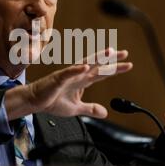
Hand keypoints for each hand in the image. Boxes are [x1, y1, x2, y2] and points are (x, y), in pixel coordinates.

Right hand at [5, 48, 132, 119]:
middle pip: (98, 65)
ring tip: (109, 52)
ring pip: (85, 64)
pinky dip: (77, 69)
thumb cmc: (53, 102)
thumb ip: (90, 109)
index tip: (128, 65)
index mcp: (83, 81)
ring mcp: (69, 75)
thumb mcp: (76, 108)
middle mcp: (78, 74)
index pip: (102, 73)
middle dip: (111, 60)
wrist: (35, 101)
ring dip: (97, 58)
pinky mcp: (58, 78)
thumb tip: (105, 113)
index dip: (115, 69)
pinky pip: (69, 73)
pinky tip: (86, 66)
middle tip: (125, 53)